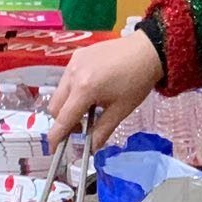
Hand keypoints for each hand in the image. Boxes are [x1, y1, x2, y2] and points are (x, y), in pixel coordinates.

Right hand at [48, 34, 163, 149]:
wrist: (147, 50)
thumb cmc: (137, 81)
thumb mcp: (120, 111)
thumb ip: (101, 132)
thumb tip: (90, 149)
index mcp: (84, 90)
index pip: (63, 119)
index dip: (56, 137)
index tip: (54, 150)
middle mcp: (73, 75)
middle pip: (55, 107)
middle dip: (63, 122)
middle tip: (80, 128)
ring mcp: (73, 63)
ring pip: (59, 93)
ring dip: (67, 106)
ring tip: (87, 107)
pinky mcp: (76, 56)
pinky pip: (66, 79)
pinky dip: (72, 90)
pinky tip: (90, 90)